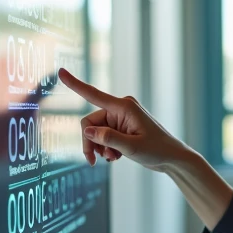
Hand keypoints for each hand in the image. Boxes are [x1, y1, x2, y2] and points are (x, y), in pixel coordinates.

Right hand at [58, 69, 192, 170]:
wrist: (172, 158)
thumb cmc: (157, 150)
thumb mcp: (132, 147)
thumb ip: (108, 139)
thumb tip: (87, 132)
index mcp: (123, 106)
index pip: (93, 94)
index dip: (75, 84)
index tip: (60, 71)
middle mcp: (120, 108)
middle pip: (90, 123)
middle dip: (90, 142)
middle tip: (94, 161)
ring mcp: (121, 118)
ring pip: (95, 132)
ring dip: (100, 147)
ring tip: (113, 158)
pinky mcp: (121, 127)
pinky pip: (104, 136)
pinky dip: (107, 148)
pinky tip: (117, 156)